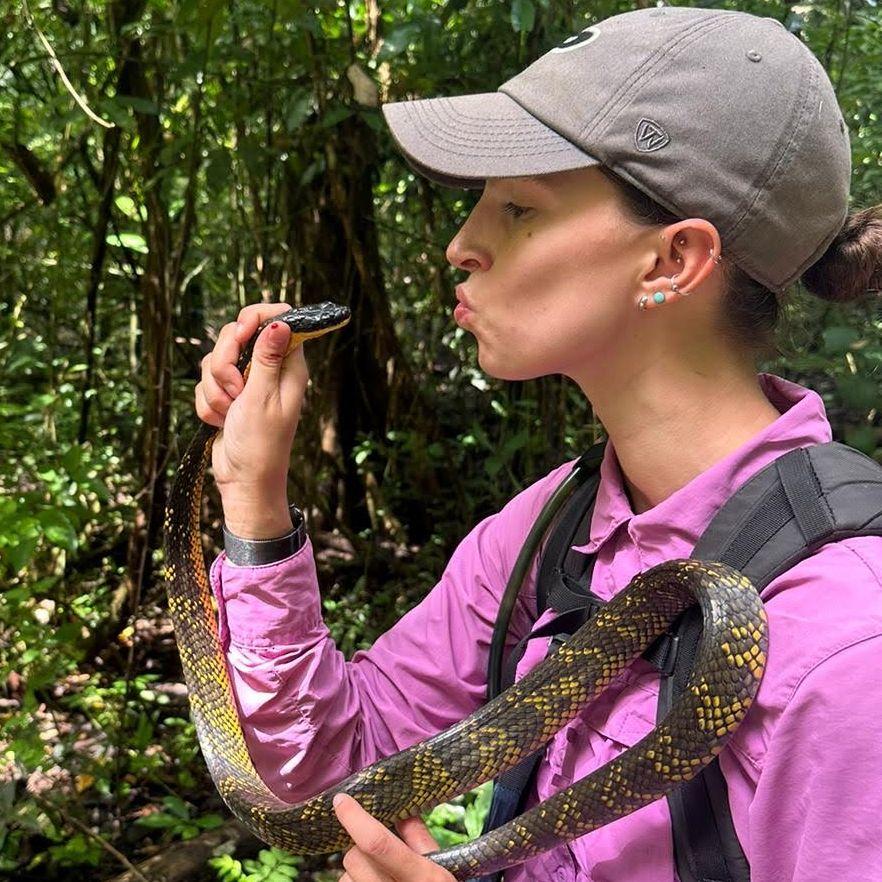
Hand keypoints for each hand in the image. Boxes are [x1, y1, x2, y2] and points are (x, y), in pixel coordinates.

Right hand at [194, 303, 306, 536]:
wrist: (243, 480)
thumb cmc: (260, 444)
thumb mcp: (263, 398)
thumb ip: (267, 358)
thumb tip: (282, 322)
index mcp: (289, 365)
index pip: (279, 318)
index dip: (255, 319)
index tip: (240, 335)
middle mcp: (268, 368)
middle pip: (236, 334)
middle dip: (225, 361)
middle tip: (235, 389)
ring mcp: (246, 381)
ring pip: (215, 359)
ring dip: (215, 389)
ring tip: (230, 412)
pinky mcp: (227, 394)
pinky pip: (205, 382)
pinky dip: (208, 403)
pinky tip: (221, 422)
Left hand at [333, 793, 455, 881]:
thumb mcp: (441, 870)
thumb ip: (419, 839)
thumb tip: (402, 809)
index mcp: (424, 877)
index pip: (379, 844)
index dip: (355, 819)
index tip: (340, 800)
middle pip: (354, 858)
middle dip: (360, 849)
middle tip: (376, 854)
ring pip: (345, 879)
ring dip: (356, 874)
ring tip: (379, 878)